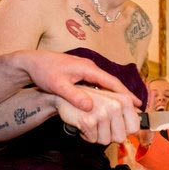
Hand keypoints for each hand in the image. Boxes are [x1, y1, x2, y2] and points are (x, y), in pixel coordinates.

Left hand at [22, 50, 141, 111]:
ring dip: (115, 94)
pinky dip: (105, 93)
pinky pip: (98, 84)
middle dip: (124, 95)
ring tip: (126, 106)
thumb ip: (74, 96)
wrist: (31, 62)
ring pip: (105, 83)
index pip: (111, 82)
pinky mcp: (80, 73)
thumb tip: (90, 107)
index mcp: (87, 68)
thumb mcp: (58, 85)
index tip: (136, 103)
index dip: (125, 93)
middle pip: (112, 82)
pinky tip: (107, 101)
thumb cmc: (43, 72)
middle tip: (137, 107)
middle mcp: (90, 67)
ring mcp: (85, 70)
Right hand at [55, 89, 140, 144]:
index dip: (125, 131)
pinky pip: (92, 140)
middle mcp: (115, 105)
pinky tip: (84, 124)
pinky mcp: (88, 121)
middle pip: (120, 137)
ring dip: (97, 135)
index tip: (117, 127)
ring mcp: (102, 113)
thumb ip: (128, 111)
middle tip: (101, 124)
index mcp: (124, 100)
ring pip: (105, 141)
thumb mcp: (112, 101)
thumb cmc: (90, 100)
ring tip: (92, 122)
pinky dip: (87, 135)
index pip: (135, 128)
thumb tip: (143, 123)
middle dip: (109, 135)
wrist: (65, 96)